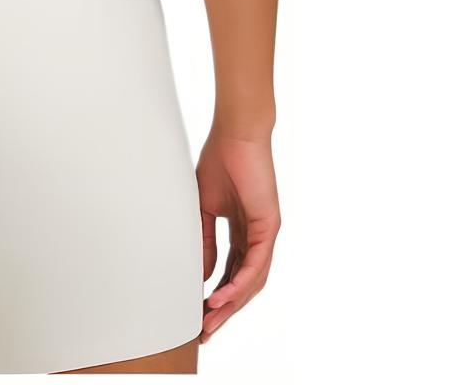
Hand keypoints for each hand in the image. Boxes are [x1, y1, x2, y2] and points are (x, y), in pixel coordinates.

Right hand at [196, 130, 278, 342]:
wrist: (236, 135)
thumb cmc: (220, 161)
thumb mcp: (204, 209)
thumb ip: (204, 242)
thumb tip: (202, 275)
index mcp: (241, 231)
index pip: (229, 273)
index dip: (215, 294)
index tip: (197, 314)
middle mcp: (256, 237)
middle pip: (242, 284)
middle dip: (223, 309)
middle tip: (205, 331)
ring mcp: (264, 233)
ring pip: (251, 281)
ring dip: (230, 304)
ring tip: (210, 321)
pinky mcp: (269, 227)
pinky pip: (255, 264)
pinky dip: (238, 284)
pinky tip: (220, 297)